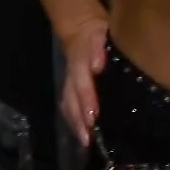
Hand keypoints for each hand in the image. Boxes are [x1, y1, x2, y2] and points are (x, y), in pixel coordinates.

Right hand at [59, 17, 107, 147]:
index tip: (93, 118)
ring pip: (68, 105)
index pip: (81, 81)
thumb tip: (97, 65)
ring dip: (75, 123)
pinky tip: (83, 134)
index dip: (86, 99)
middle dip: (79, 119)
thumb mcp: (101, 33)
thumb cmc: (97, 34)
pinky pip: (69, 106)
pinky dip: (74, 120)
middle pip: (71, 99)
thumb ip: (97, 47)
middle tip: (88, 138)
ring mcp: (69, 82)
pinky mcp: (70, 88)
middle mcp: (72, 75)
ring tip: (85, 141)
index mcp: (79, 60)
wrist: (82, 28)